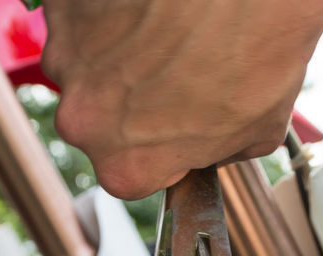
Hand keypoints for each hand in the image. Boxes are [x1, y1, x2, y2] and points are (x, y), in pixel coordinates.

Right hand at [40, 0, 322, 198]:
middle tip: (176, 68)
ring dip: (118, 52)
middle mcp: (83, 121)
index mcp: (125, 167)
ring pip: (87, 64)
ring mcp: (66, 58)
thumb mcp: (259, 129)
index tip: (178, 124)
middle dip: (131, 98)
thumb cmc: (257, 49)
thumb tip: (216, 145)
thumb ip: (221, 152)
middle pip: (99, 119)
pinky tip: (149, 6)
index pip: (130, 172)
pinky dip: (108, 12)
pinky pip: (81, 16)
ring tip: (166, 30)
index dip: (158, 147)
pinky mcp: (63, 6)